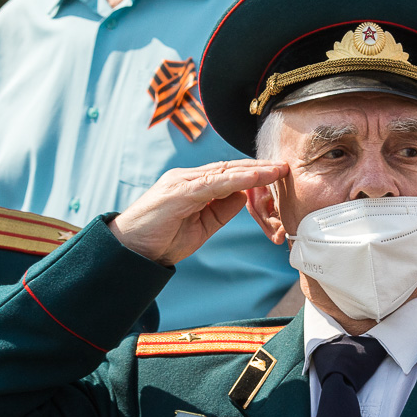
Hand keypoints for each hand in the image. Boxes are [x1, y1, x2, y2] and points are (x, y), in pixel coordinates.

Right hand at [110, 159, 288, 265]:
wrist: (131, 250)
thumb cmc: (163, 239)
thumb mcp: (202, 226)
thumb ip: (222, 210)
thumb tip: (245, 197)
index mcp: (194, 185)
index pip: (229, 174)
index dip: (253, 173)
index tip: (276, 173)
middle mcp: (188, 178)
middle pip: (230, 168)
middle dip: (259, 167)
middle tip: (285, 166)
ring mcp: (183, 182)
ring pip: (225, 172)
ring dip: (254, 171)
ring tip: (277, 170)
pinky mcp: (179, 192)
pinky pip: (214, 183)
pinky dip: (237, 180)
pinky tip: (255, 179)